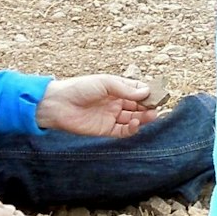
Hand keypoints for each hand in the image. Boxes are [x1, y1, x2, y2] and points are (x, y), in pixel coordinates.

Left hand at [35, 75, 158, 136]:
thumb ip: (125, 89)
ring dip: (144, 118)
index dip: (148, 93)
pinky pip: (123, 131)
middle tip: (158, 108)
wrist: (58, 104)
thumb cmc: (79, 88)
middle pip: (138, 106)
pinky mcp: (106, 130)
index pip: (137, 91)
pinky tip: (135, 124)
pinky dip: (132, 129)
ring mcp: (111, 116)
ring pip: (133, 118)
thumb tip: (146, 92)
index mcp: (115, 89)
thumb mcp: (104, 83)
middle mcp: (115, 102)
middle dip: (149, 107)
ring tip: (152, 116)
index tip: (158, 95)